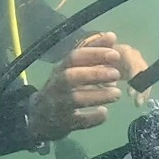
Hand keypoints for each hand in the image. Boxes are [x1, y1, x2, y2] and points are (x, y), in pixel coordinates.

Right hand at [26, 32, 141, 140]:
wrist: (40, 116)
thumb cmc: (62, 87)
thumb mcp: (73, 68)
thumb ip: (93, 52)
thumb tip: (112, 36)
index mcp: (60, 69)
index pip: (75, 56)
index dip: (95, 54)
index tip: (115, 54)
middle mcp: (57, 85)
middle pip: (72, 76)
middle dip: (95, 74)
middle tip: (116, 74)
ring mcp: (59, 104)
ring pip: (76, 99)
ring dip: (98, 95)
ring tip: (117, 93)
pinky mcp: (64, 123)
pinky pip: (78, 121)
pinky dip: (92, 118)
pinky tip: (104, 113)